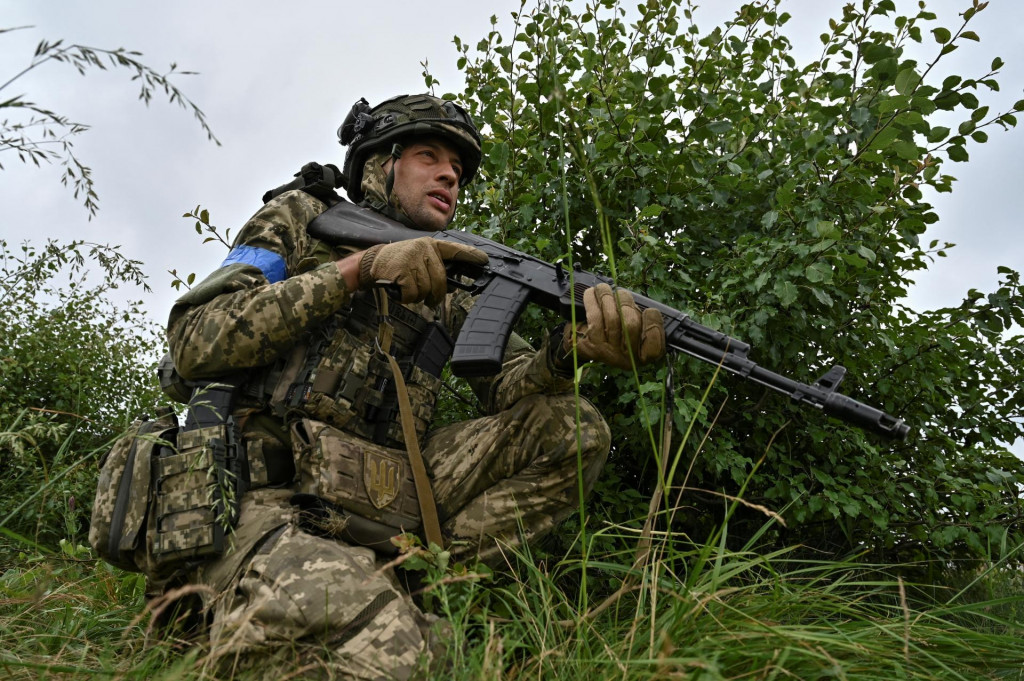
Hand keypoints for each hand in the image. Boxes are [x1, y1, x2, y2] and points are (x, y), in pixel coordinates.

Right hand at [357, 237, 487, 305]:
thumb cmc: (399, 264)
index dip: (470, 255)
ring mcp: (412, 258)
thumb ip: (436, 270)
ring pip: (426, 289)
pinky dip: (406, 297)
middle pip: (440, 280)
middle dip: (435, 295)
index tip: (484, 260)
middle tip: (429, 300)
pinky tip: (399, 288)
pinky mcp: (402, 269)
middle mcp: (423, 249)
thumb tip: (453, 286)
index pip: (454, 250)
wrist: (372, 262)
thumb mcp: (419, 260)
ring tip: (407, 287)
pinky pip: (413, 293)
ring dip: (417, 296)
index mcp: (430, 246)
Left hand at [563, 283, 664, 369]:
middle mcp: (627, 358)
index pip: (654, 348)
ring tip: (603, 288)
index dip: (654, 324)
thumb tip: (645, 306)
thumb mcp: (638, 329)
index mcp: (643, 355)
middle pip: (631, 324)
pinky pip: (594, 318)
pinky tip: (591, 293)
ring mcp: (608, 353)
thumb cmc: (619, 331)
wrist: (588, 344)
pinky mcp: (591, 345)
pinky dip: (592, 301)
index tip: (649, 310)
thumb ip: (645, 320)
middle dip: (625, 302)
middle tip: (620, 293)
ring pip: (612, 318)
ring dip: (607, 297)